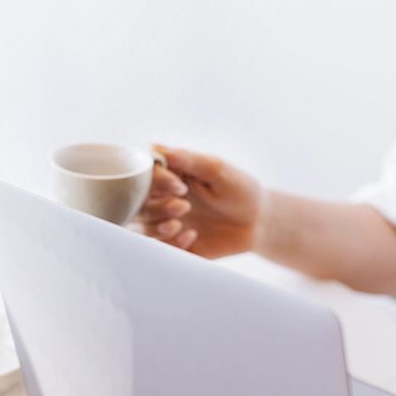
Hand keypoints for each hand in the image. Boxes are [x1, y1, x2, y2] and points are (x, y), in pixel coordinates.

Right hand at [134, 145, 264, 258]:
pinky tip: (192, 238)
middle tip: (183, 207)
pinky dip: (171, 244)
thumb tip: (155, 147)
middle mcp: (162, 198)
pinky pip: (158, 249)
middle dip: (156, 207)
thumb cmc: (240, 189)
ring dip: (158, 227)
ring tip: (181, 225)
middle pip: (136, 203)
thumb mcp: (218, 170)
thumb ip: (188, 159)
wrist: (258, 223)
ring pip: (141, 227)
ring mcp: (166, 222)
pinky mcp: (174, 244)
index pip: (144, 174)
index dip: (155, 181)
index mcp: (170, 175)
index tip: (179, 187)